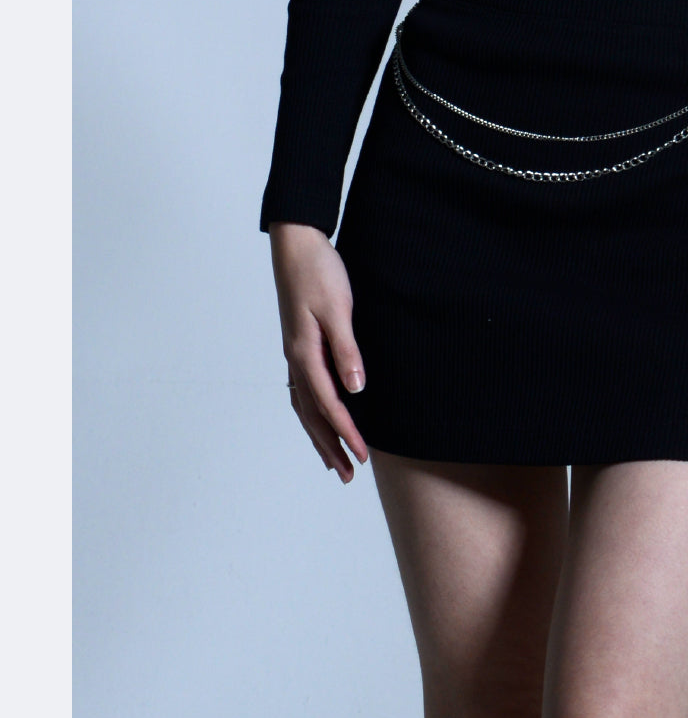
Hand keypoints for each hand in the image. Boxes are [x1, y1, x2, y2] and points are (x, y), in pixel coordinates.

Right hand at [269, 222, 368, 482]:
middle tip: (347, 474)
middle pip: (311, 414)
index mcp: (304, 352)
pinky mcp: (299, 343)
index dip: (346, 432)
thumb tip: (356, 389)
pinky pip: (303, 389)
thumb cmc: (319, 272)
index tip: (362, 455)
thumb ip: (346, 349)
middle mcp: (296, 358)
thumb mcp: (337, 308)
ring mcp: (295, 352)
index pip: (328, 403)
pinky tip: (320, 417)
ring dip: (319, 434)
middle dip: (330, 446)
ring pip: (304, 405)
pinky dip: (312, 412)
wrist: (297, 244)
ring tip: (334, 460)